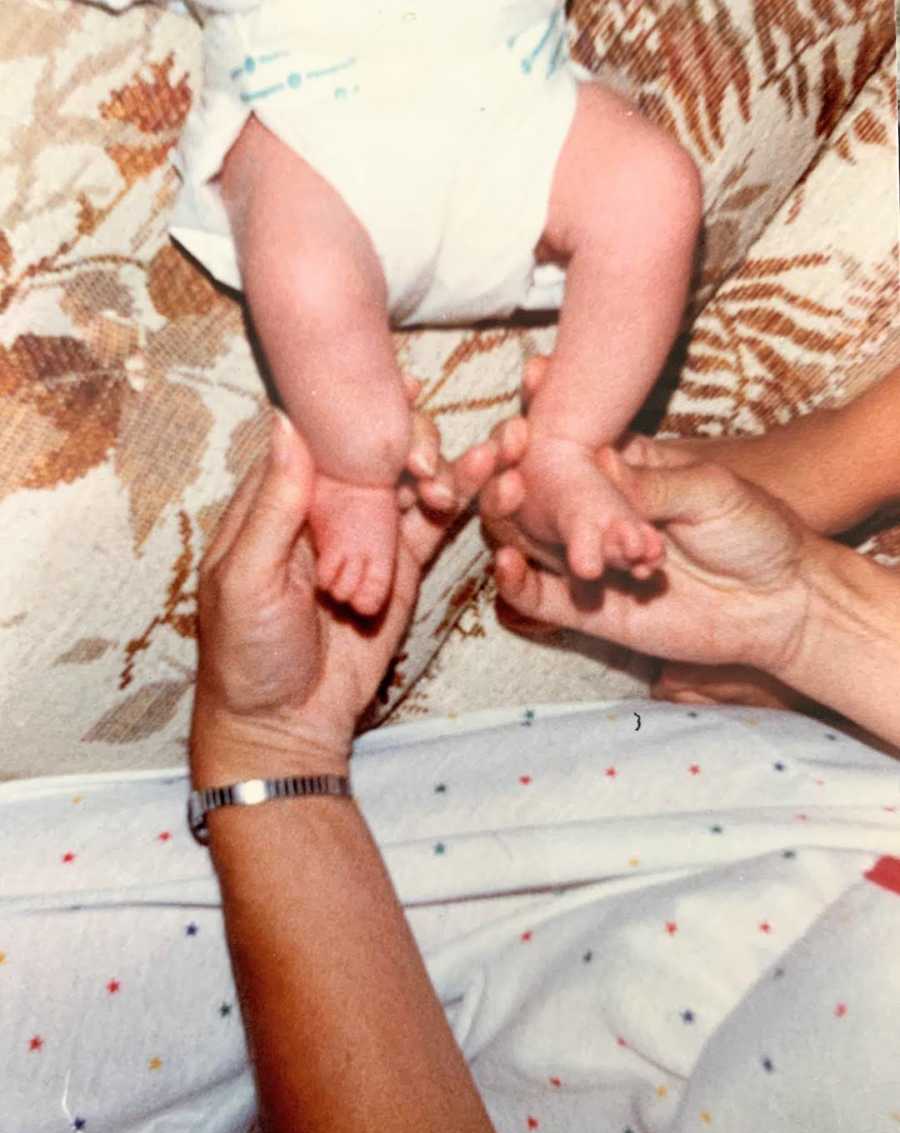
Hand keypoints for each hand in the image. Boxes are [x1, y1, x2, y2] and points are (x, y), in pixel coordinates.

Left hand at [190, 397, 513, 784]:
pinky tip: (487, 473)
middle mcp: (325, 509)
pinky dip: (460, 499)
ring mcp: (366, 536)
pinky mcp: (399, 568)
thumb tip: (287, 420)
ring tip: (481, 455)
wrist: (286, 723)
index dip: (351, 409)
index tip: (391, 385)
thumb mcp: (247, 576)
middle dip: (407, 438)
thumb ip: (274, 503)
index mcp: (277, 502)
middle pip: (370, 452)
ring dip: (440, 463)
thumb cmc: (248, 653)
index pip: (316, 438)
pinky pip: (432, 526)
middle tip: (426, 454)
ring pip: (407, 482)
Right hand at [491, 433, 819, 678]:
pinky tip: (506, 562)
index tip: (533, 379)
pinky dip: (516, 583)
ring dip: (511, 516)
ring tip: (505, 494)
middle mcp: (596, 513)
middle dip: (513, 463)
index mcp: (624, 471)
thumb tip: (597, 460)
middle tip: (504, 447)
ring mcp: (589, 560)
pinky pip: (540, 598)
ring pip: (528, 538)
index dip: (549, 411)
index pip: (573, 439)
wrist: (781, 602)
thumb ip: (651, 485)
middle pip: (537, 488)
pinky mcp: (590, 610)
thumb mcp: (710, 492)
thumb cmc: (755, 531)